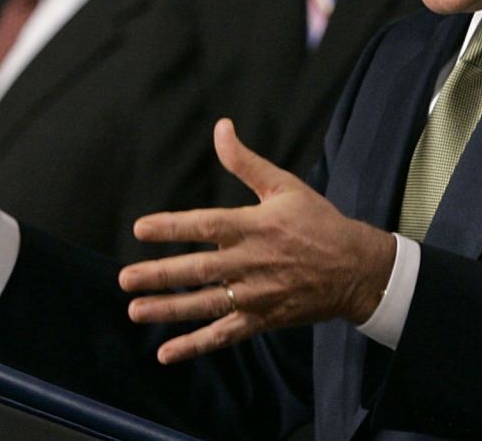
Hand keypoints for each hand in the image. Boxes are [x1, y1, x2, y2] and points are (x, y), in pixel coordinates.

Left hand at [119, 119, 395, 363]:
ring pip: (206, 305)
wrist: (356, 268)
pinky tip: (167, 354)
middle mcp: (252, 262)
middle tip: (125, 279)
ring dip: (169, 310)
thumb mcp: (285, 186)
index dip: (173, 227)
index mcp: (255, 226)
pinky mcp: (262, 319)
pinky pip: (225, 335)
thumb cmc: (318, 223)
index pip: (206, 225)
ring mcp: (256, 294)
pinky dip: (196, 345)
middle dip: (160, 275)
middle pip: (199, 270)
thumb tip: (221, 128)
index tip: (140, 229)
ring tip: (136, 310)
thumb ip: (246, 162)